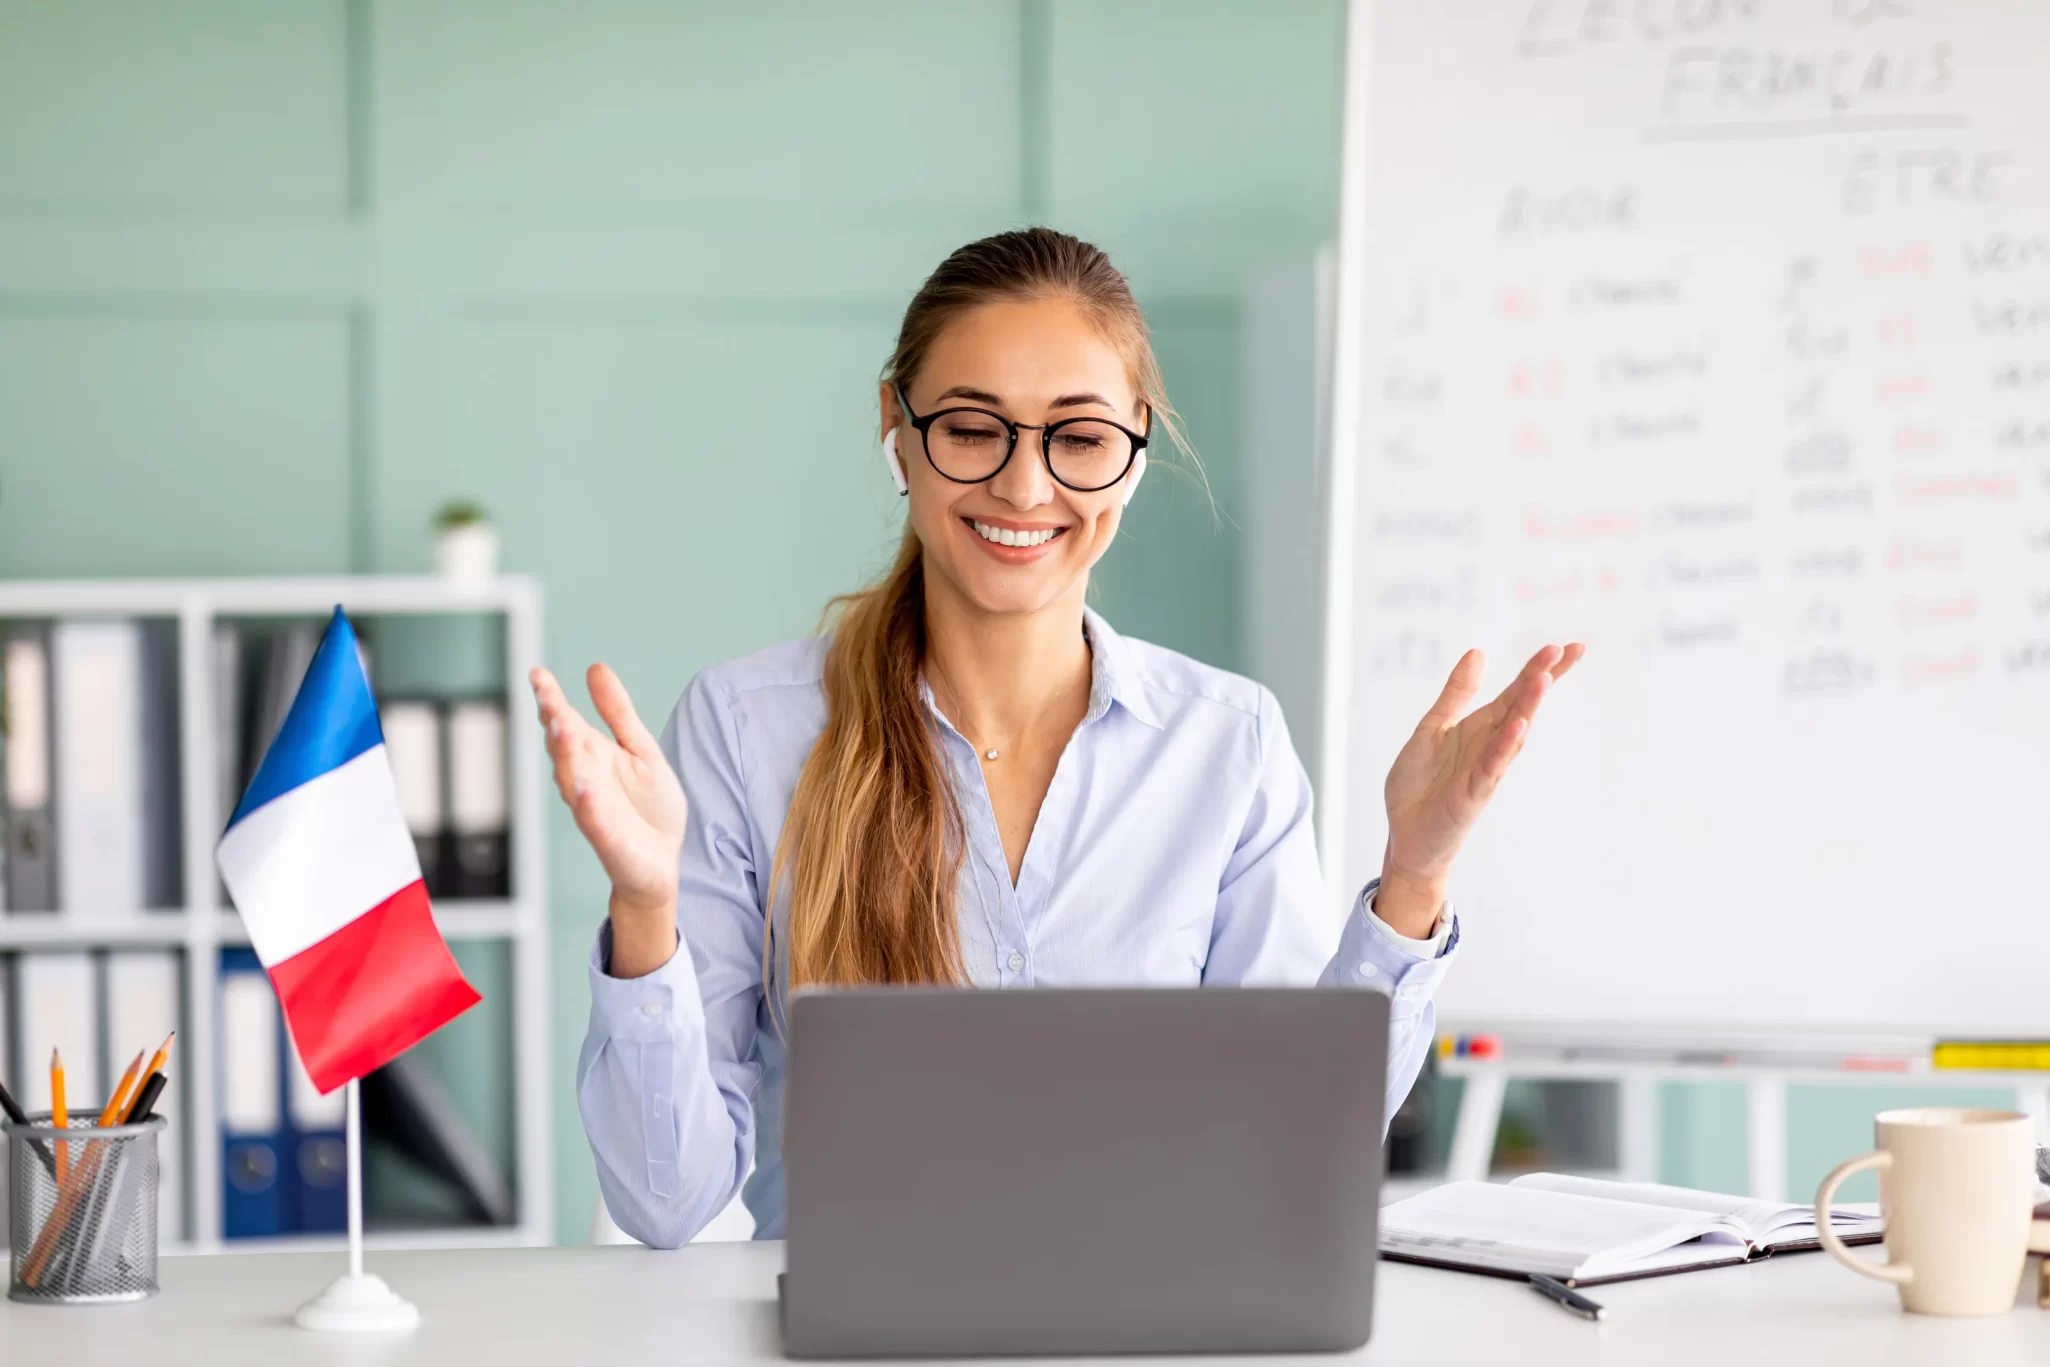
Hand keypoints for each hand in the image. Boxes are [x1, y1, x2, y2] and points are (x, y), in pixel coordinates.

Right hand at [530, 664, 686, 974]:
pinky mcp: (607, 837)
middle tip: (549, 699)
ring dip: (566, 755)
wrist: (664, 860)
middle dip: (555, 724)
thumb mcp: (641, 748)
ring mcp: (593, 808)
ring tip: (563, 726)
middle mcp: (585, 778)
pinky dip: (588, 804)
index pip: (565, 721)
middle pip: (563, 747)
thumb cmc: (648, 806)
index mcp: (592, 754)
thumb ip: (618, 712)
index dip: (551, 699)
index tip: (538, 674)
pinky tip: (584, 788)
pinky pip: (593, 819)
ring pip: (572, 779)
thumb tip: (595, 668)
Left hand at [1376, 643, 1584, 935]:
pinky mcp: (1473, 794)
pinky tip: (1517, 727)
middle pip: (1521, 706)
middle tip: (1566, 650)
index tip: (1566, 646)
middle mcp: (1489, 745)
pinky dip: (1504, 747)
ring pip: (1512, 734)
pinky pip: (1492, 767)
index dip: (1539, 669)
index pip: (1515, 693)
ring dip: (1528, 707)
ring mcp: (1485, 770)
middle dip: (1542, 678)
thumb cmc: (1420, 785)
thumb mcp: (1433, 727)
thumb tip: (1479, 652)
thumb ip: (1456, 694)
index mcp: (1479, 727)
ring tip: (1543, 678)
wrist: (1406, 835)